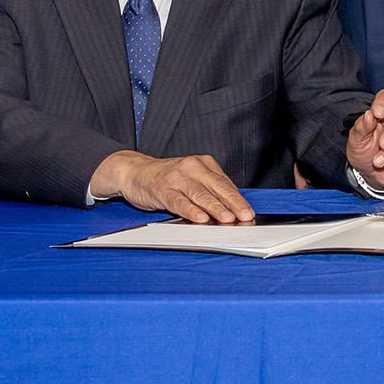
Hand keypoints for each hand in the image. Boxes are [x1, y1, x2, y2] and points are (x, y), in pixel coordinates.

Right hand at [89, 150, 253, 223]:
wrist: (135, 171)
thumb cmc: (167, 178)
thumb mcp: (191, 178)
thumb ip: (209, 191)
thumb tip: (230, 211)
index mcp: (203, 164)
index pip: (225, 183)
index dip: (238, 199)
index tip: (248, 212)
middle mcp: (192, 167)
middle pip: (217, 187)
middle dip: (233, 204)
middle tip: (245, 216)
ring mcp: (177, 178)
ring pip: (200, 195)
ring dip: (215, 208)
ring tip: (228, 219)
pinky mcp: (162, 189)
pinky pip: (179, 202)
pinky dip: (191, 211)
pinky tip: (200, 219)